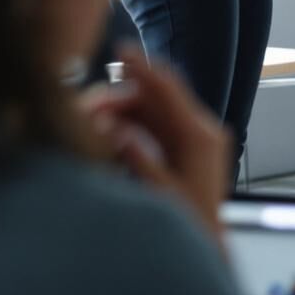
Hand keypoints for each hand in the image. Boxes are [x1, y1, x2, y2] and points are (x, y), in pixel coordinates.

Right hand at [83, 47, 231, 242]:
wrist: (207, 245)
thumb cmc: (188, 226)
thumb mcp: (161, 195)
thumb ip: (138, 161)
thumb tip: (115, 131)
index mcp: (199, 136)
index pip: (168, 90)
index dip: (143, 67)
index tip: (121, 49)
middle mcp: (202, 130)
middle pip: (157, 98)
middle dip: (121, 96)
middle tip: (87, 104)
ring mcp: (196, 137)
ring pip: (154, 110)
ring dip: (123, 110)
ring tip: (92, 118)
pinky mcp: (187, 146)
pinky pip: (157, 124)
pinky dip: (133, 123)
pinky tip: (108, 129)